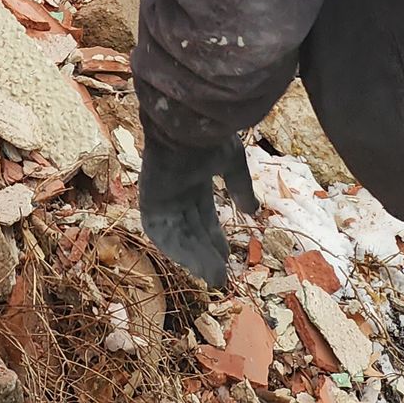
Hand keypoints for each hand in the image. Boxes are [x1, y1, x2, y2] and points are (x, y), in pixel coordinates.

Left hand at [139, 134, 257, 285]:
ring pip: (178, 235)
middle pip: (190, 228)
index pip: (202, 213)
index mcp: (193, 178)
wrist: (185, 124)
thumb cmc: (209, 137)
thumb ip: (240, 187)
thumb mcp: (232, 163)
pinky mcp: (150, 201)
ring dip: (195, 257)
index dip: (213, 235)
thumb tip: (253, 211)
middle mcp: (176, 189)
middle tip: (222, 276)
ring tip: (214, 278)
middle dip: (206, 252)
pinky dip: (177, 251)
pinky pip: (161, 233)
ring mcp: (162, 196)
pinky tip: (195, 266)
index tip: (227, 256)